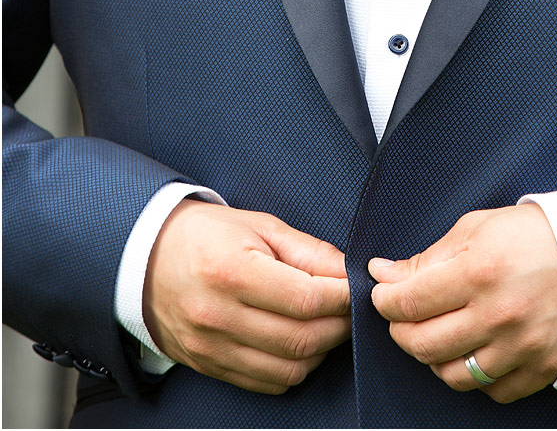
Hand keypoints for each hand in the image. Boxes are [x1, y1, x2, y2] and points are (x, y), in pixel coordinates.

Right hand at [143, 200, 350, 393]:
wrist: (147, 259)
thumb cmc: (208, 235)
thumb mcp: (260, 226)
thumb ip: (309, 251)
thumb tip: (349, 272)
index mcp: (231, 271)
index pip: (305, 299)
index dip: (341, 296)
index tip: (355, 287)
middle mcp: (218, 316)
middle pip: (300, 339)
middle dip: (339, 326)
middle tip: (349, 308)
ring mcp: (211, 348)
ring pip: (288, 369)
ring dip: (321, 351)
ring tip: (328, 324)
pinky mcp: (209, 367)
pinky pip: (266, 383)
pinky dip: (294, 368)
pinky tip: (301, 343)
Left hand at [368, 204, 556, 403]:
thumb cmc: (532, 235)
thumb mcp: (476, 229)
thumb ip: (428, 258)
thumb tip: (385, 275)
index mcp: (480, 271)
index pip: (410, 301)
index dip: (386, 300)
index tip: (383, 294)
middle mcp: (499, 314)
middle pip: (424, 344)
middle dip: (401, 330)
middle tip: (402, 316)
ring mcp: (522, 346)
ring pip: (454, 374)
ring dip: (434, 357)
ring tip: (438, 334)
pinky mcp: (541, 368)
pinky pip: (492, 390)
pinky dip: (476, 376)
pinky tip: (474, 350)